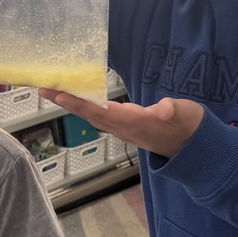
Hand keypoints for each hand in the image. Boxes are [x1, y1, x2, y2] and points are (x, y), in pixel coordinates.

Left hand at [39, 90, 204, 158]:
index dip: (78, 102)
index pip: (100, 110)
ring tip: (53, 90)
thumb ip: (173, 111)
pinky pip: (100, 116)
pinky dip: (85, 106)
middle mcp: (124, 128)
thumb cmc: (189, 126)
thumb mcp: (185, 114)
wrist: (194, 149)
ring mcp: (124, 130)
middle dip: (65, 101)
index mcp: (135, 122)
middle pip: (89, 114)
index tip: (57, 93)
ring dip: (72, 104)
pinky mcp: (126, 127)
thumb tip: (164, 109)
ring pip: (92, 116)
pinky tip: (77, 98)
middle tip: (43, 87)